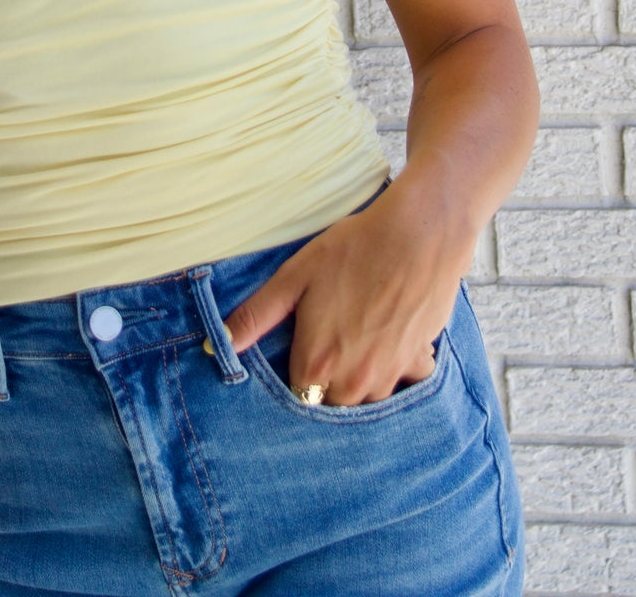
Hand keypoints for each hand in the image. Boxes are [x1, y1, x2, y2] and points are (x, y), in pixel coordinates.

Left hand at [222, 180, 471, 405]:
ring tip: (358, 332)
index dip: (294, 374)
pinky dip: (396, 368)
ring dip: (358, 378)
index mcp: (316, 364)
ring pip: (364, 398)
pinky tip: (389, 334)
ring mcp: (388, 377)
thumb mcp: (296, 274)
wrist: (420, 233)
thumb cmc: (354, 248)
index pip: (294, 396)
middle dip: (325, 380)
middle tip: (331, 337)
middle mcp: (353, 383)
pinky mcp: (418, 364)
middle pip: (329, 402)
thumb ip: (256, 316)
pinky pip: (401, 383)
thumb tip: (215, 346)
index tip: (299, 350)